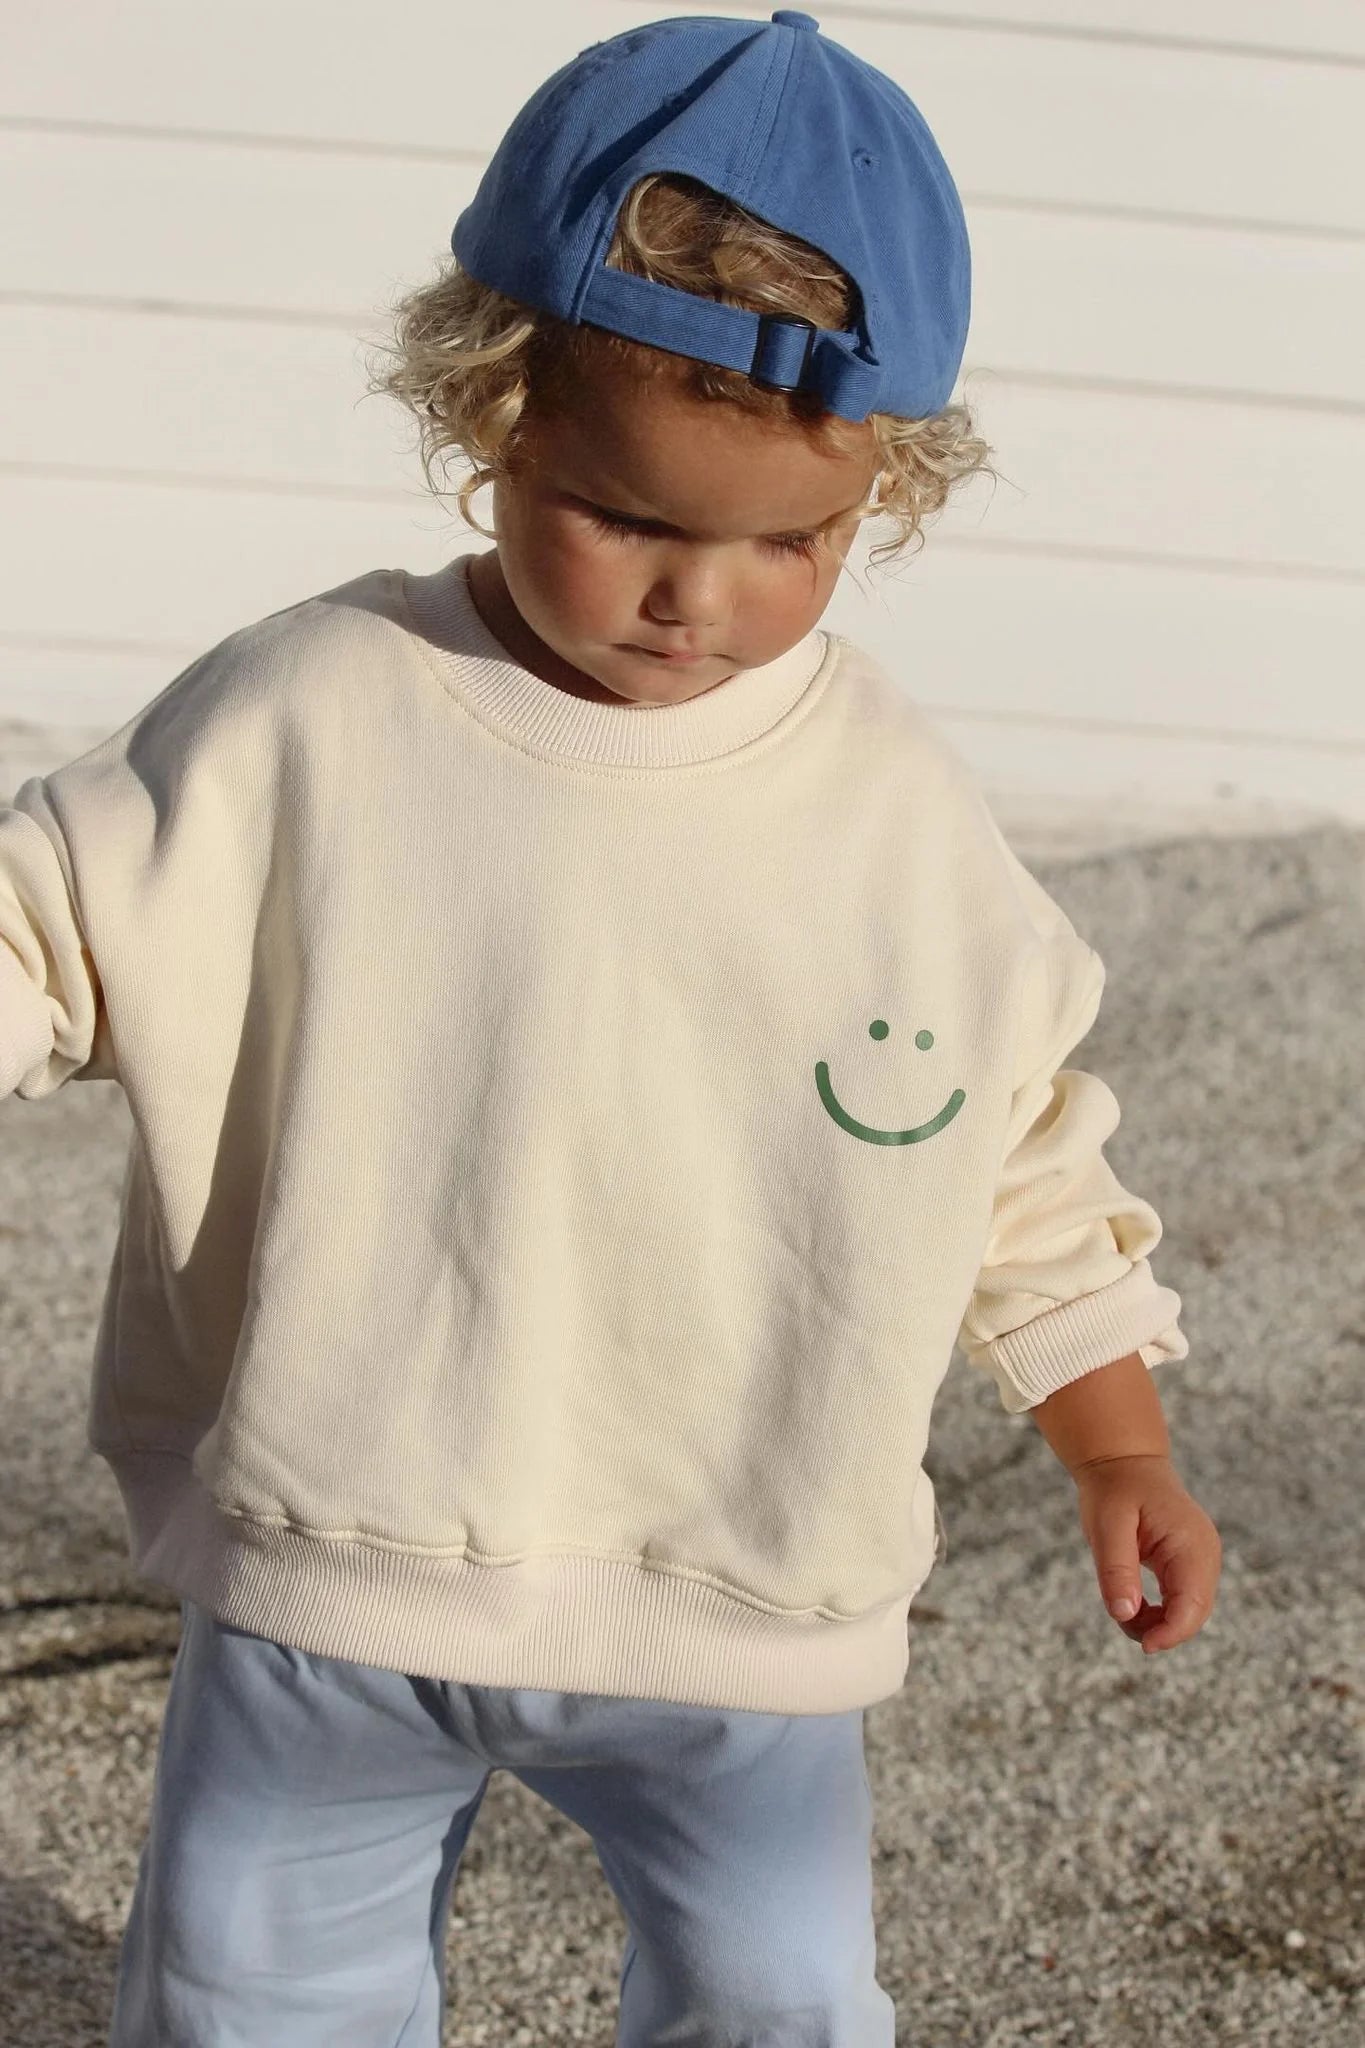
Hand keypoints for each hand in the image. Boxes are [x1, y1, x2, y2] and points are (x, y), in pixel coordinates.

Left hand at [1072, 1453, 1220, 1652]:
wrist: (1124, 1464)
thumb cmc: (1114, 1490)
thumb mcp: (1106, 1526)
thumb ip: (1117, 1569)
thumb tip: (1124, 1615)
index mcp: (1190, 1542)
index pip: (1193, 1604)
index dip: (1171, 1633)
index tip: (1143, 1645)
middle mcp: (1205, 1554)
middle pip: (1195, 1613)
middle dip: (1161, 1630)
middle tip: (1120, 1619)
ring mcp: (1202, 1560)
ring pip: (1189, 1612)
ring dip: (1158, 1623)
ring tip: (1122, 1605)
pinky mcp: (1191, 1565)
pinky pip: (1182, 1601)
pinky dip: (1159, 1612)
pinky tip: (1133, 1602)